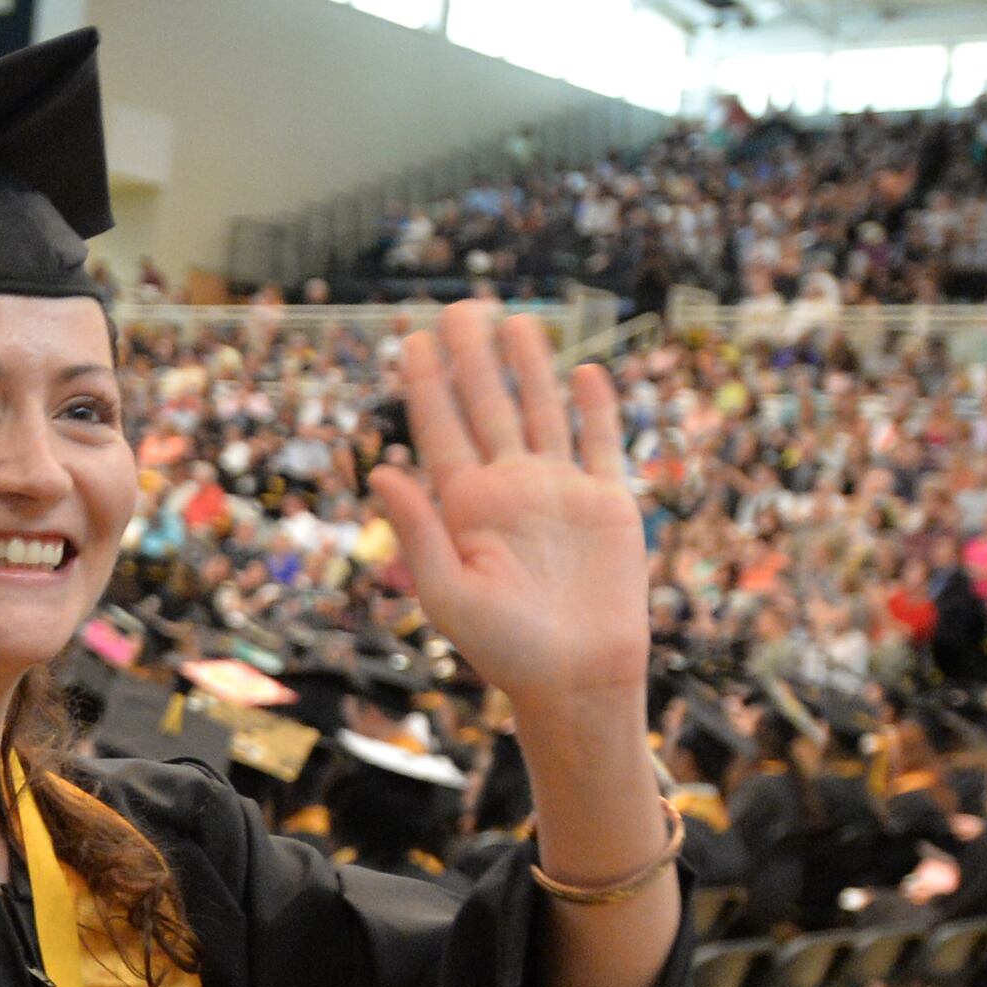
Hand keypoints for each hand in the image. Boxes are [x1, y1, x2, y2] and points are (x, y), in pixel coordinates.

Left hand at [370, 299, 652, 723]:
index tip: (412, 337)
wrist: (575, 680)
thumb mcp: (447, 594)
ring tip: (516, 318)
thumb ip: (416, 530)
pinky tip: (585, 372)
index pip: (440, 427)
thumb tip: (380, 469)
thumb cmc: (503, 650)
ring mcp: (558, 491)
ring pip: (541, 411)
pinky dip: (595, 408)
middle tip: (462, 306)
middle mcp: (509, 487)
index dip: (427, 381)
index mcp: (464, 505)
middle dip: (474, 355)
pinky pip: (600, 444)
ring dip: (530, 366)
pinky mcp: (607, 504)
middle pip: (488, 404)